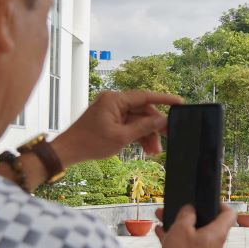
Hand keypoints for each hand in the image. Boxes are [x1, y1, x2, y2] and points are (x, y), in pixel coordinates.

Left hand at [51, 90, 182, 165]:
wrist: (68, 151)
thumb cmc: (90, 143)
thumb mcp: (122, 137)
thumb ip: (144, 127)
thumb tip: (162, 120)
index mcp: (115, 100)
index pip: (145, 96)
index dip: (164, 99)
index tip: (180, 103)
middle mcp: (114, 101)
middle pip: (143, 111)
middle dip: (154, 127)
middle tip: (168, 138)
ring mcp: (112, 111)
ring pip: (137, 120)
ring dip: (147, 134)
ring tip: (154, 151)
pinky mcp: (110, 120)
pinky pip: (129, 125)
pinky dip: (137, 135)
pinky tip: (145, 148)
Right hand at [155, 203, 234, 247]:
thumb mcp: (181, 229)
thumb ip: (186, 214)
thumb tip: (190, 209)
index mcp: (217, 232)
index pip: (229, 214)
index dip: (221, 204)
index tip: (207, 201)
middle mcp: (215, 243)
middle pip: (208, 222)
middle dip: (191, 213)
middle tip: (178, 207)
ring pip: (194, 233)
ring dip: (179, 225)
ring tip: (162, 216)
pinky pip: (187, 244)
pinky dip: (175, 237)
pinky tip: (159, 231)